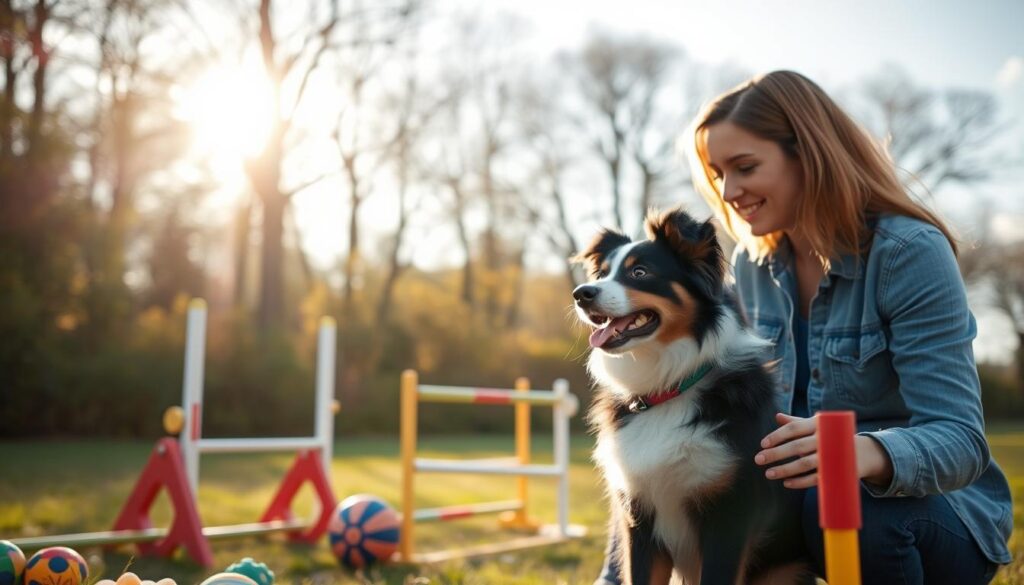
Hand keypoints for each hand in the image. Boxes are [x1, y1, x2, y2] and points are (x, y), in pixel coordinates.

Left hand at [754, 413, 893, 488]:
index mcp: (818, 425)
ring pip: (805, 464)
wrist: (861, 452)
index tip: (762, 444)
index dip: (777, 435)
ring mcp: (830, 457)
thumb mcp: (815, 426)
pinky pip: (815, 479)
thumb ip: (796, 423)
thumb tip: (777, 416)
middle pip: (797, 446)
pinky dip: (800, 482)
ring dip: (785, 470)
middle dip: (776, 454)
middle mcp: (824, 439)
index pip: (794, 428)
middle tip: (758, 459)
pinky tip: (786, 483)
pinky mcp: (834, 472)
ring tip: (769, 473)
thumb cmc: (830, 436)